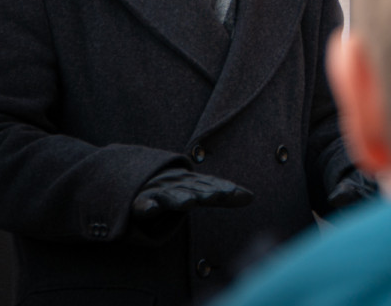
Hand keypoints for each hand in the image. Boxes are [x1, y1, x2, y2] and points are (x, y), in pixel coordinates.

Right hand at [131, 168, 253, 220]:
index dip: (219, 187)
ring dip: (178, 198)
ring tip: (189, 202)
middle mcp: (176, 184)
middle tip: (214, 196)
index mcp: (192, 182)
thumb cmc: (175, 189)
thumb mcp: (199, 191)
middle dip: (202, 192)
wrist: (138, 181)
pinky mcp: (138, 203)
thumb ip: (224, 196)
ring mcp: (156, 193)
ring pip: (168, 196)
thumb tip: (252, 197)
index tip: (230, 191)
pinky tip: (149, 208)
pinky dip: (145, 206)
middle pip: (191, 189)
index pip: (208, 184)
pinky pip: (141, 205)